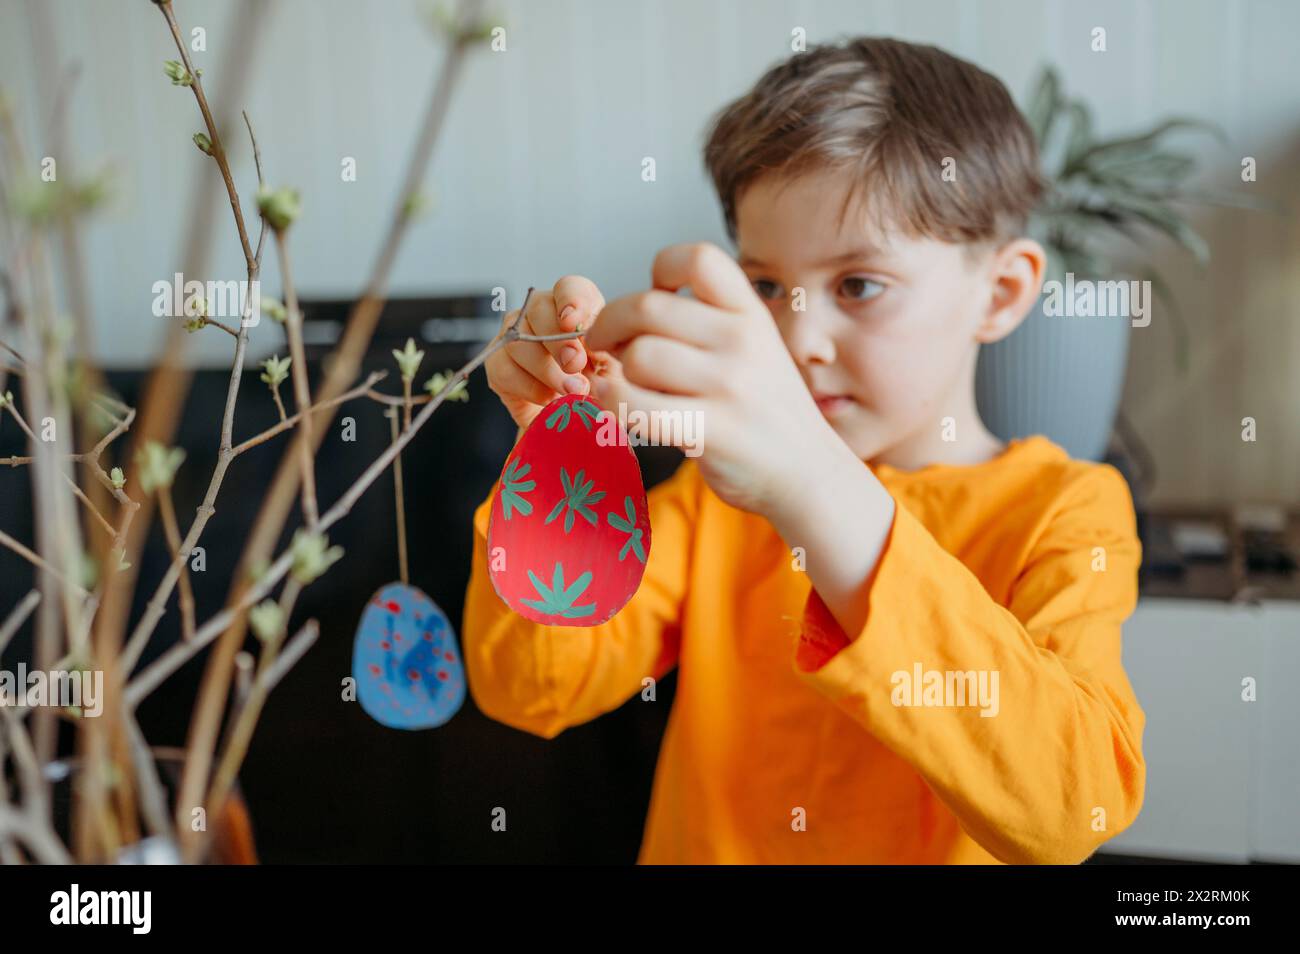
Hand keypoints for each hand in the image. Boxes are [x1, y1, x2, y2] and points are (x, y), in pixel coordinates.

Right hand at [485, 276, 605, 430]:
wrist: (570, 415)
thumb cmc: (595, 383)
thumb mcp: (610, 367)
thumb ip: (606, 355)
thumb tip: (597, 353)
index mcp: (573, 305)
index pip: (569, 288)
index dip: (571, 301)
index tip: (573, 323)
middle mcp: (538, 313)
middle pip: (538, 310)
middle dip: (558, 340)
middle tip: (576, 365)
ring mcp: (513, 336)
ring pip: (519, 342)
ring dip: (547, 370)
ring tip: (571, 391)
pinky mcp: (496, 364)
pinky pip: (506, 371)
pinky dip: (531, 388)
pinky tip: (550, 399)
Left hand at [584, 242, 838, 515]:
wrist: (809, 475)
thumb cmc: (765, 413)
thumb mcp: (755, 350)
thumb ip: (704, 326)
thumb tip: (624, 314)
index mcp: (751, 314)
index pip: (696, 259)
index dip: (662, 271)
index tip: (656, 298)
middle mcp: (743, 341)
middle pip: (646, 307)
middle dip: (610, 325)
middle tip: (605, 346)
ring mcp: (729, 386)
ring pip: (638, 355)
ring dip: (619, 372)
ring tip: (631, 387)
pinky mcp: (711, 431)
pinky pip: (635, 406)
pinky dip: (613, 404)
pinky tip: (617, 408)